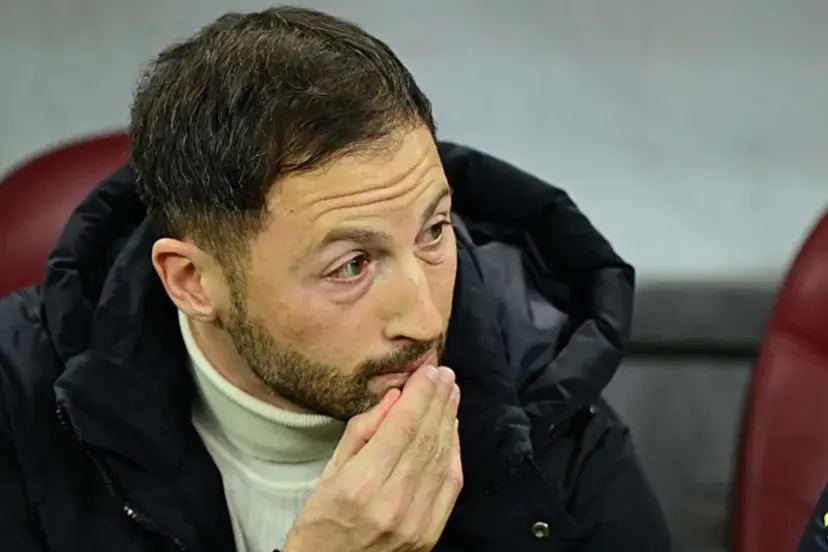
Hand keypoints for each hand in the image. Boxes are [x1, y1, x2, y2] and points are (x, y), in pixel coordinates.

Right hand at [284, 365, 462, 551]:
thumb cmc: (321, 522)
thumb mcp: (328, 473)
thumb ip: (361, 433)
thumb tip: (393, 398)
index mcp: (360, 484)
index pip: (402, 426)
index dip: (420, 394)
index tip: (428, 371)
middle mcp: (392, 502)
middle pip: (426, 437)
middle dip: (438, 400)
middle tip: (445, 374)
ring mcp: (416, 521)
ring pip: (441, 456)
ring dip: (450, 419)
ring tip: (452, 393)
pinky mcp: (430, 533)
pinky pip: (450, 483)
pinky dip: (454, 451)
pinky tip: (453, 427)